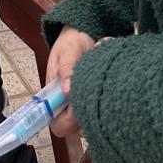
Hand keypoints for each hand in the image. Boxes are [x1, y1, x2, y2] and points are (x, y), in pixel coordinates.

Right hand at [45, 24, 97, 138]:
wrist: (83, 33)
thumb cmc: (72, 41)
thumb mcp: (68, 50)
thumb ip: (67, 68)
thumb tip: (67, 91)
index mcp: (53, 95)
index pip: (57, 123)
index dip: (69, 122)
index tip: (81, 107)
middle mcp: (66, 104)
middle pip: (75, 129)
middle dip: (87, 119)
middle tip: (98, 99)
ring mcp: (80, 103)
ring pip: (89, 124)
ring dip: (98, 113)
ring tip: (103, 91)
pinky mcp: (93, 100)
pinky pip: (99, 114)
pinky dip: (105, 107)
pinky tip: (108, 91)